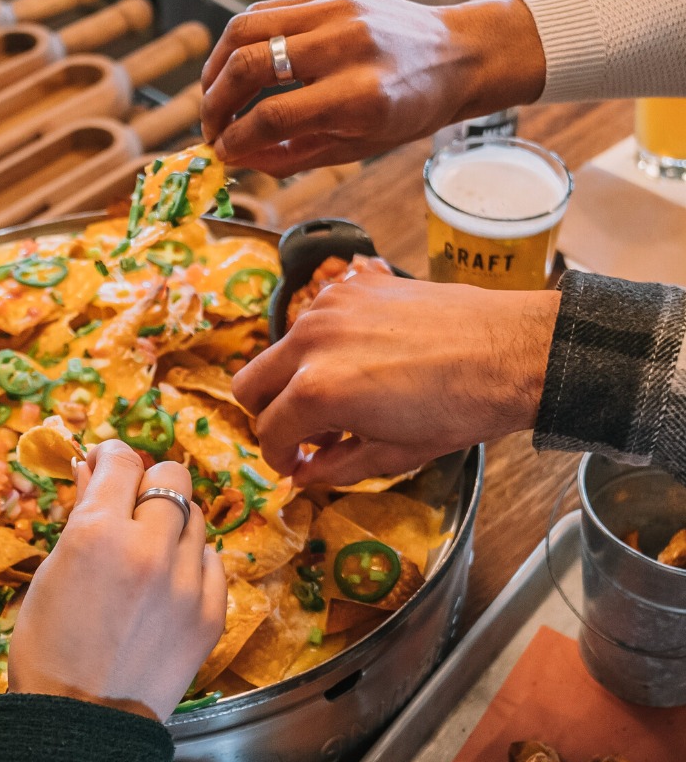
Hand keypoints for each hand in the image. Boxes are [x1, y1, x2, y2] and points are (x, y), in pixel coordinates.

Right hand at [8, 440, 227, 722]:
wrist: (82, 725)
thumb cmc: (47, 648)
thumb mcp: (51, 570)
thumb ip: (81, 515)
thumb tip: (93, 470)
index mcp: (98, 532)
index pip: (122, 461)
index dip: (111, 458)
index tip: (105, 465)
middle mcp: (150, 547)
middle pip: (171, 477)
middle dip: (148, 483)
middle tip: (129, 507)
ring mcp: (187, 582)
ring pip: (196, 517)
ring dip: (171, 523)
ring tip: (148, 553)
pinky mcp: (212, 612)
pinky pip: (211, 561)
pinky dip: (191, 562)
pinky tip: (169, 583)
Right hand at [200, 0, 544, 174]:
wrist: (457, 55)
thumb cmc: (409, 110)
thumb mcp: (355, 149)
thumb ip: (291, 155)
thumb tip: (237, 157)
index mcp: (358, 96)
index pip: (272, 116)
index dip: (236, 140)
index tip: (222, 154)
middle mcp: (344, 46)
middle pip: (250, 65)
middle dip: (215, 103)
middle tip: (210, 130)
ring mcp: (335, 12)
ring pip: (246, 29)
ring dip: (215, 68)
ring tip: (212, 99)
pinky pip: (264, 12)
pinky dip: (236, 43)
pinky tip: (231, 69)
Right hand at [231, 275, 559, 485]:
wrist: (512, 350)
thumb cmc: (459, 408)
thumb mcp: (392, 454)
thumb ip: (333, 468)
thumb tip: (302, 475)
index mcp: (317, 391)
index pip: (268, 432)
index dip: (279, 458)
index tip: (296, 464)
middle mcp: (311, 343)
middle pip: (248, 385)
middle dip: (268, 416)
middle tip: (303, 434)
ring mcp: (328, 307)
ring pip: (279, 351)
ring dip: (294, 380)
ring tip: (339, 399)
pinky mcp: (351, 286)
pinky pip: (313, 322)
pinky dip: (321, 347)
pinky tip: (359, 362)